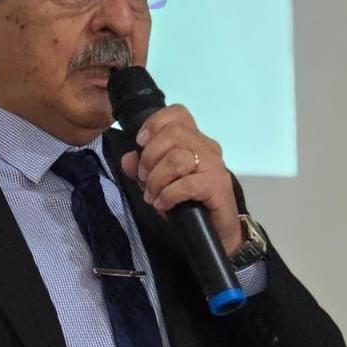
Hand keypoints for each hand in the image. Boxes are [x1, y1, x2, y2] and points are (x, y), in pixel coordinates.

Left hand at [119, 104, 244, 256]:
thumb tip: (127, 158)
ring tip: (152, 196)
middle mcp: (207, 147)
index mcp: (194, 140)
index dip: (155, 123)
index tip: (140, 143)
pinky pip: (187, 184)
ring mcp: (214, 166)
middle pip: (173, 133)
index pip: (178, 113)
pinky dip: (168, 195)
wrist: (217, 234)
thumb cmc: (189, 205)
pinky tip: (163, 205)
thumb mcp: (158, 184)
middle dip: (149, 157)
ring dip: (156, 180)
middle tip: (143, 178)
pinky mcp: (218, 186)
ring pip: (177, 158)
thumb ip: (142, 169)